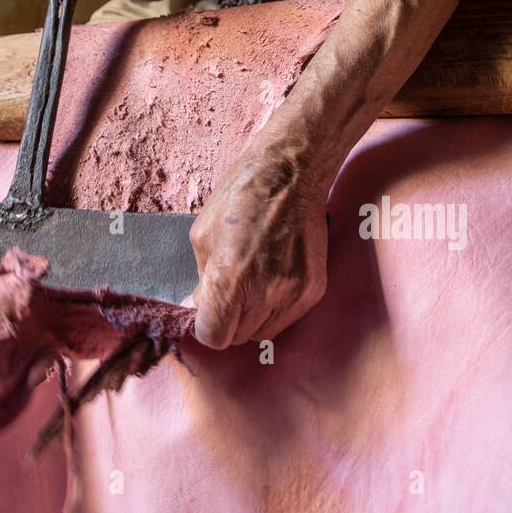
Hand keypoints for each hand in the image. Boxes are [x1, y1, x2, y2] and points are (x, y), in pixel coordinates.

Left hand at [188, 145, 328, 348]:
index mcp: (229, 279)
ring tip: (251, 282)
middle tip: (229, 291)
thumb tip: (198, 307)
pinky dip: (275, 308)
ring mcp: (293, 294)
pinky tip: (271, 278)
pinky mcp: (313, 290)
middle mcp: (263, 293)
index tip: (208, 311)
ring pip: (263, 333)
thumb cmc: (240, 197)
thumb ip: (201, 280)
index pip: (213, 337)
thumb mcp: (202, 235)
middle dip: (228, 320)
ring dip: (252, 317)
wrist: (291, 174)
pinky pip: (287, 319)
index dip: (207, 325)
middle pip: (238, 338)